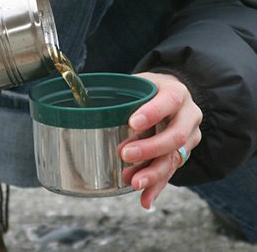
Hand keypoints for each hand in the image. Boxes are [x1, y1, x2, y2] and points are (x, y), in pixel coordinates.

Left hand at [118, 72, 202, 208]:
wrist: (171, 97)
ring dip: (152, 173)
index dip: (152, 113)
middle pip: (175, 136)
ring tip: (132, 181)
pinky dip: (156, 187)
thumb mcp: (140, 86)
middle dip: (150, 148)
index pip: (170, 101)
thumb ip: (127, 98)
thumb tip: (96, 114)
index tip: (132, 123)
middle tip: (125, 154)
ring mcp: (189, 137)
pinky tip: (145, 199)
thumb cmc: (149, 90)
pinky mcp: (182, 154)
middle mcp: (189, 116)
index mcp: (177, 93)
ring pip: (174, 158)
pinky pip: (170, 173)